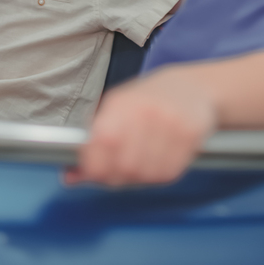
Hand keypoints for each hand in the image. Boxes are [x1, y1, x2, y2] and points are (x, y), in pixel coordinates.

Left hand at [67, 70, 216, 186]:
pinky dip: (161, 175)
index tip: (94, 173)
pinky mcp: (190, 133)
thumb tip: (70, 177)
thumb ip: (92, 144)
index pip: (102, 143)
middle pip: (125, 165)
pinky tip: (160, 160)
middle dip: (119, 177)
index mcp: (120, 103)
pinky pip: (170, 172)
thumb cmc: (149, 101)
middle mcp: (145, 111)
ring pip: (147, 173)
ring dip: (142, 177)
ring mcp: (169, 122)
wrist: (193, 87)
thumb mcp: (116, 111)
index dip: (95, 167)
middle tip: (121, 173)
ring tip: (143, 163)